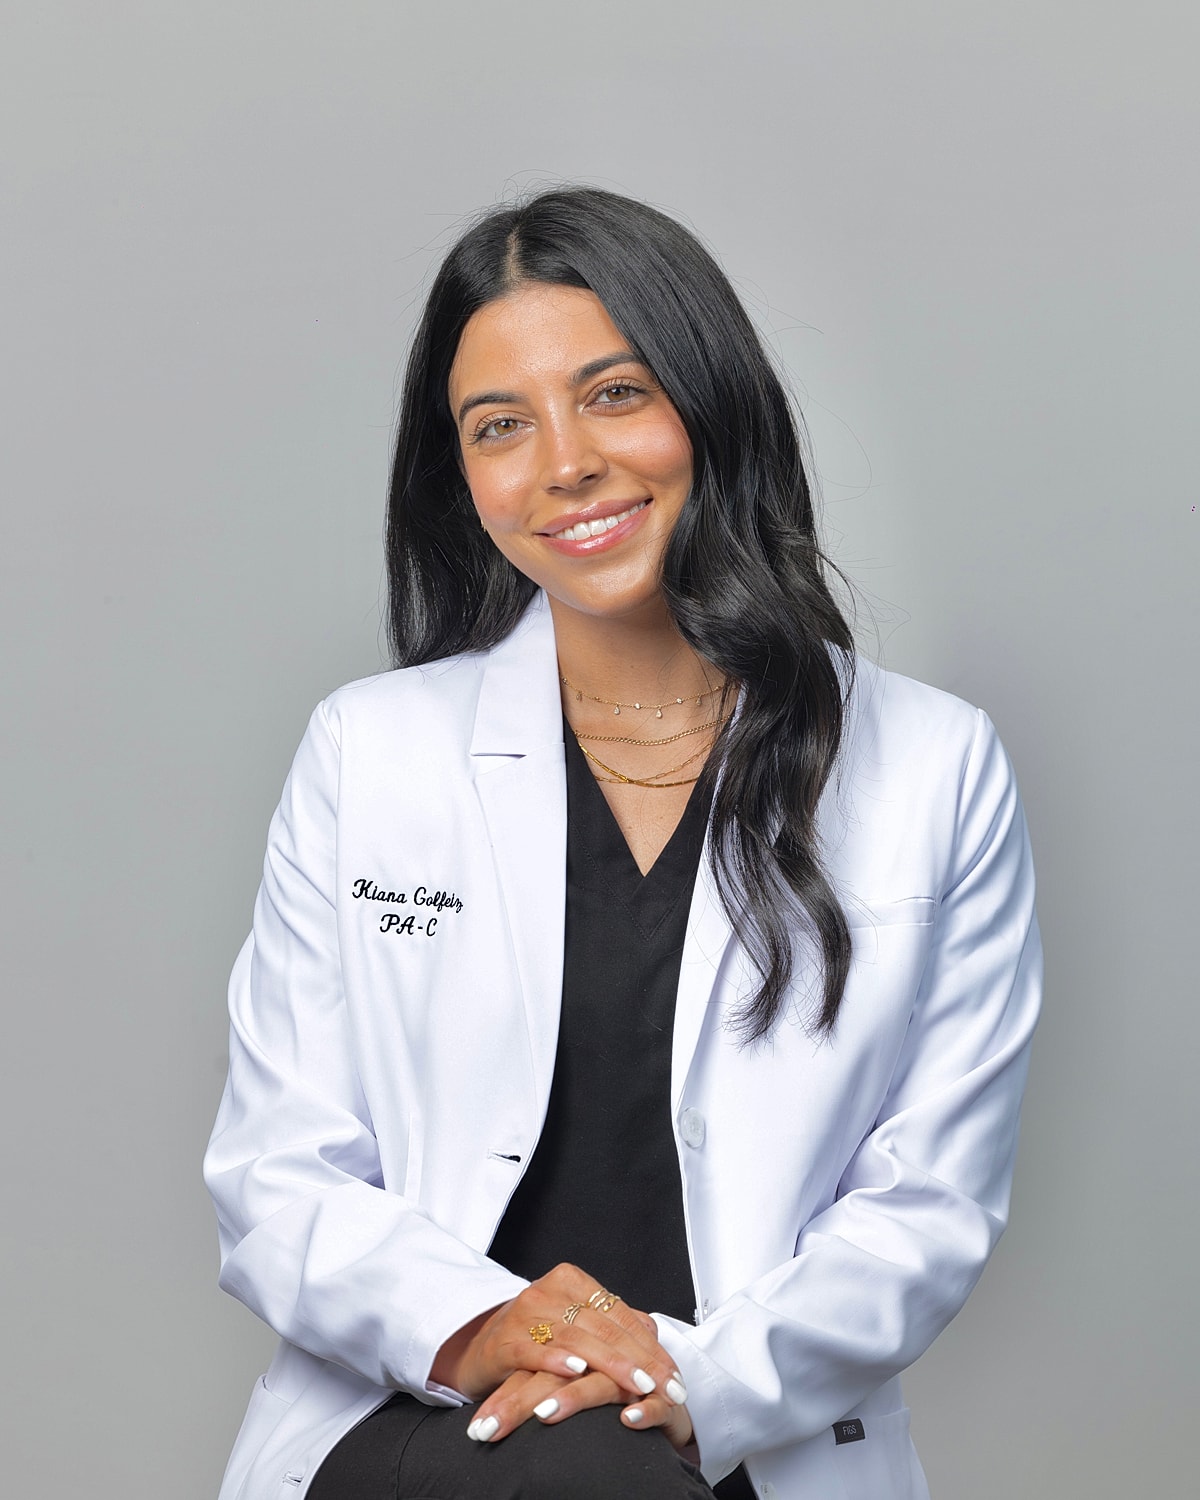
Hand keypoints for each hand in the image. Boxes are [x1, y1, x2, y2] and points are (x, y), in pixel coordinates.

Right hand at [430, 1263, 688, 1438]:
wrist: (480, 1348)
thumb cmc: (537, 1338)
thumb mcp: (576, 1327)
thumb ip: (612, 1325)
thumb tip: (652, 1330)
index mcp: (572, 1281)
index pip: (621, 1315)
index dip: (651, 1347)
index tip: (676, 1377)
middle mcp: (549, 1290)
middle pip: (604, 1327)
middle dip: (640, 1361)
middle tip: (667, 1388)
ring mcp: (526, 1312)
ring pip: (578, 1339)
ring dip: (611, 1364)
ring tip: (637, 1385)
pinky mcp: (505, 1339)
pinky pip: (535, 1349)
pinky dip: (556, 1360)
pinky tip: (577, 1372)